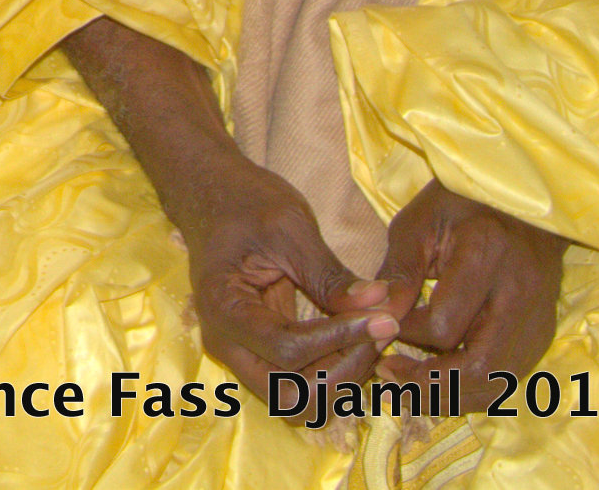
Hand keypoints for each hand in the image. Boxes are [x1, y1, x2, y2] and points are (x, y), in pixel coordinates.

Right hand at [178, 158, 408, 394]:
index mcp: (225, 309)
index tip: (383, 316)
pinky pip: (302, 382)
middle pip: (292, 394)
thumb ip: (330, 273)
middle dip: (342, 370)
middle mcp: (228, 344)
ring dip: (341, 378)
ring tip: (372, 334)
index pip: (288, 350)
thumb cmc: (246, 202)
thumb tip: (378, 301)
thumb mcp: (290, 227)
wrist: (215, 197)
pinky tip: (358, 338)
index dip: (341, 338)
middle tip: (380, 329)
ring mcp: (243, 354)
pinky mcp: (263, 353)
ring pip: (300, 401)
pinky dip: (334, 372)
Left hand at [371, 182, 567, 389]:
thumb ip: (398, 272)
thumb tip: (378, 319)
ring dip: (450, 394)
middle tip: (390, 373)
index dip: (406, 332)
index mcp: (487, 253)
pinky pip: (508, 376)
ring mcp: (538, 316)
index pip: (444, 324)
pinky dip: (472, 387)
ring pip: (496, 381)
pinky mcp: (543, 332)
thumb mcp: (418, 222)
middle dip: (428, 382)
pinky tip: (442, 377)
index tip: (382, 323)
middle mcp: (520, 291)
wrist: (521, 203)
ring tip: (410, 382)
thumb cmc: (461, 204)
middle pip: (478, 367)